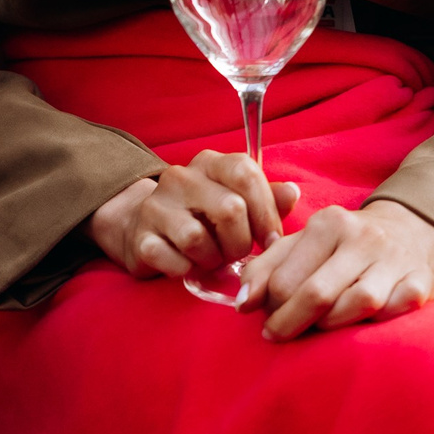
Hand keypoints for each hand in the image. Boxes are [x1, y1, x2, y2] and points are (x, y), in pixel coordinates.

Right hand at [90, 151, 300, 279]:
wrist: (144, 229)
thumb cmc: (202, 218)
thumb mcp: (237, 202)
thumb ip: (267, 198)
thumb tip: (293, 192)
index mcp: (210, 163)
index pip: (246, 173)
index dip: (265, 211)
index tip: (272, 240)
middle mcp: (181, 177)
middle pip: (229, 208)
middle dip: (240, 242)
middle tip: (236, 253)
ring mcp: (156, 205)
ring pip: (198, 238)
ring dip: (213, 259)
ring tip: (211, 258)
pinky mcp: (141, 237)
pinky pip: (175, 261)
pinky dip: (187, 270)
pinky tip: (187, 265)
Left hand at [246, 199, 433, 339]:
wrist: (404, 230)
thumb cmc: (339, 245)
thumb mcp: (299, 244)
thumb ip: (264, 269)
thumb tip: (242, 304)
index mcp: (328, 223)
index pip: (287, 277)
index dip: (271, 307)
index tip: (264, 322)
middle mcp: (363, 237)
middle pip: (319, 292)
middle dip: (292, 322)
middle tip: (279, 336)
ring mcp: (396, 258)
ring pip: (360, 302)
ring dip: (334, 325)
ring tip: (319, 328)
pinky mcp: (423, 280)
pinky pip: (398, 310)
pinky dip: (378, 323)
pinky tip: (363, 326)